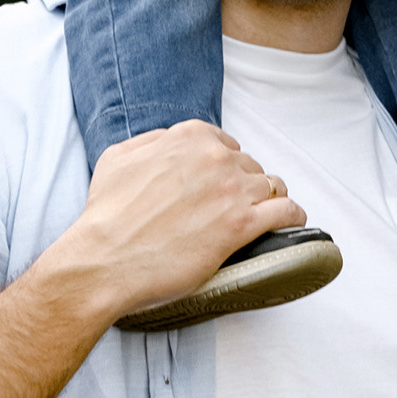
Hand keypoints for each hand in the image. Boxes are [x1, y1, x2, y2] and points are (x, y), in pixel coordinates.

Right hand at [70, 121, 305, 323]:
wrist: (105, 259)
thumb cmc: (107, 214)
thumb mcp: (118, 158)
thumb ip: (150, 142)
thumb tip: (168, 141)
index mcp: (188, 138)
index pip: (225, 144)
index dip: (225, 165)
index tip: (222, 181)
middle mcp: (215, 158)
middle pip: (248, 166)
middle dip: (242, 184)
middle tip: (231, 207)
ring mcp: (231, 192)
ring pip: (270, 185)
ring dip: (268, 199)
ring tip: (264, 214)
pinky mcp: (241, 226)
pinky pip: (285, 212)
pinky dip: (292, 216)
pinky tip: (291, 222)